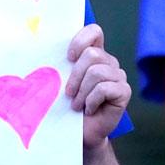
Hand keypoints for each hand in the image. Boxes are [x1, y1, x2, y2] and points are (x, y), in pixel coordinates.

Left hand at [65, 24, 130, 148]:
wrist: (81, 133)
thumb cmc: (68, 105)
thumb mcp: (61, 81)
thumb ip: (60, 64)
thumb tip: (41, 47)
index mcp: (94, 54)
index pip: (94, 31)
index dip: (80, 40)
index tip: (68, 58)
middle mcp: (109, 62)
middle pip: (92, 54)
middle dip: (75, 76)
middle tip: (69, 93)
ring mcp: (118, 76)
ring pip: (96, 72)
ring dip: (82, 92)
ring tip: (77, 105)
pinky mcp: (124, 91)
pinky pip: (105, 88)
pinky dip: (91, 101)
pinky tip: (89, 110)